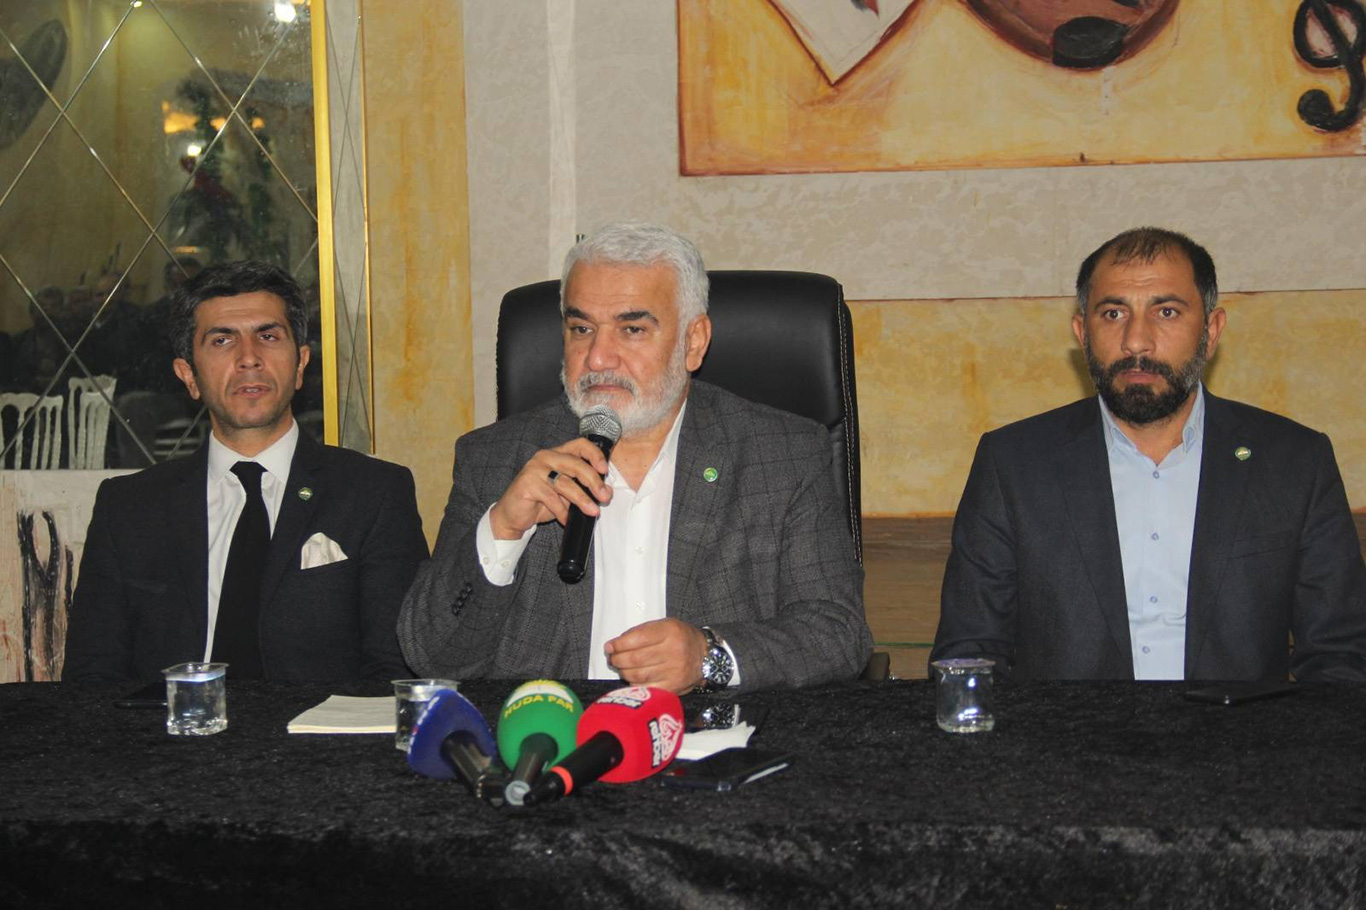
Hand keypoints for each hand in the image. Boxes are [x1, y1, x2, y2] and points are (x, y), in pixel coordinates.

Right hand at [488, 437, 612, 539]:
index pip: (580, 445)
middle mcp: (546, 457)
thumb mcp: (566, 494)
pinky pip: (551, 498)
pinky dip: (562, 511)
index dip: (595, 455)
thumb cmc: (540, 502)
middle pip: (576, 464)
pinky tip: (566, 519)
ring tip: (593, 511)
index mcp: (557, 454)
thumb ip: (583, 489)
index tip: (605, 470)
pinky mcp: (527, 484)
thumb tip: (606, 491)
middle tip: (604, 497)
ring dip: (582, 499)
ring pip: (565, 483)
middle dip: (593, 481)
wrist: (512, 515)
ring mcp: (535, 469)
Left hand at [604, 619, 707, 693]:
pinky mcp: (673, 687)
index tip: (610, 646)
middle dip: (617, 659)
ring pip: (637, 675)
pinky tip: (633, 678)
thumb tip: (614, 644)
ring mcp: (674, 671)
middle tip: (612, 658)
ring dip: (623, 672)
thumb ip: (640, 632)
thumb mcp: (664, 625)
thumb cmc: (680, 638)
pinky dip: (634, 683)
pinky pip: (646, 687)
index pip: (636, 639)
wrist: (705, 655)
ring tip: (621, 667)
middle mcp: (673, 651)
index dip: (618, 644)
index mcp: (669, 632)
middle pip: (634, 658)